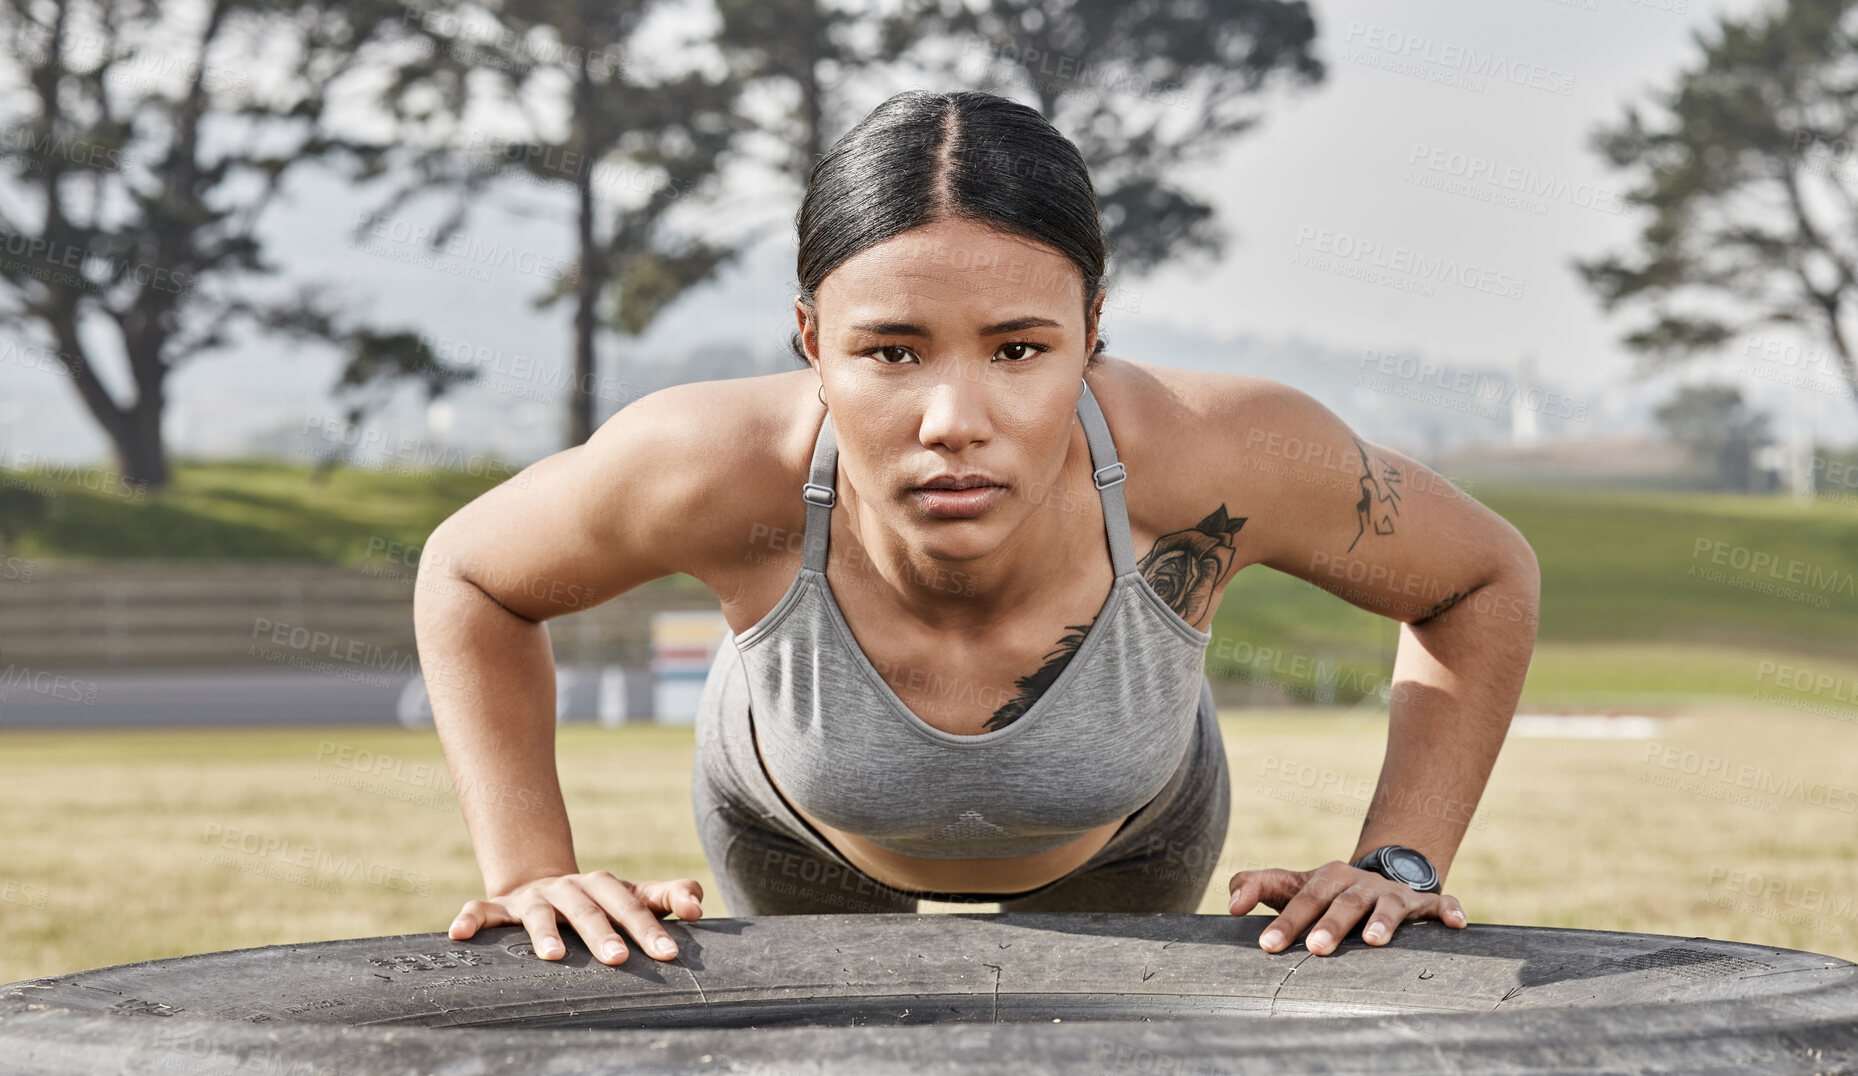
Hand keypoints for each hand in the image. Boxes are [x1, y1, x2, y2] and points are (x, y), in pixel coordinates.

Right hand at [447, 870, 704, 964]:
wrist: (545, 882)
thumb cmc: (602, 900)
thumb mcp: (637, 895)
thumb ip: (671, 896)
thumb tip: (698, 907)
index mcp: (607, 886)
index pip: (634, 904)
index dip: (652, 927)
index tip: (671, 953)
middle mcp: (572, 888)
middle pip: (591, 910)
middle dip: (605, 933)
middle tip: (619, 960)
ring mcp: (535, 897)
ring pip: (540, 914)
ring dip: (544, 932)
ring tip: (552, 957)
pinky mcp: (502, 906)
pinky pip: (482, 910)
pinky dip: (470, 919)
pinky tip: (458, 934)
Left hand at [1227, 860, 1466, 955]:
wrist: (1378, 878)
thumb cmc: (1325, 892)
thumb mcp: (1290, 886)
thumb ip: (1254, 886)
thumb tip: (1229, 905)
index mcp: (1327, 878)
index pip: (1301, 896)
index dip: (1284, 919)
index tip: (1265, 944)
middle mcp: (1360, 883)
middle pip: (1344, 901)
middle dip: (1330, 924)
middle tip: (1315, 949)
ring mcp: (1394, 893)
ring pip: (1390, 904)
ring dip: (1383, 921)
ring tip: (1373, 942)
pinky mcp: (1425, 904)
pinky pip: (1441, 905)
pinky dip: (1449, 911)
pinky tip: (1456, 924)